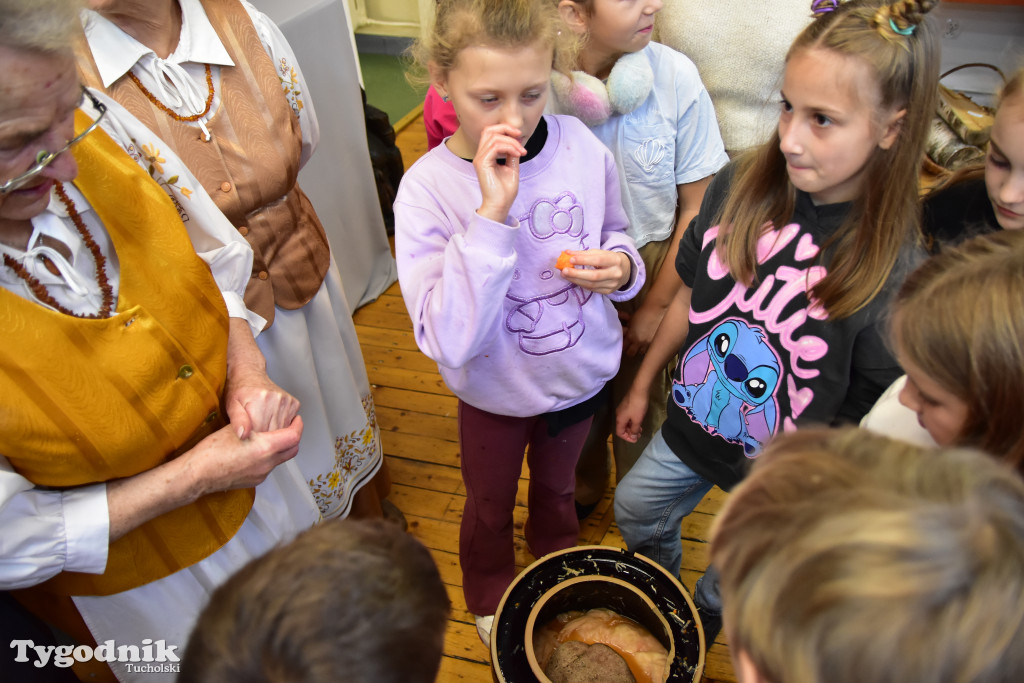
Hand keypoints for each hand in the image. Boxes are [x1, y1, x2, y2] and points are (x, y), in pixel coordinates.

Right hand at [185, 417, 303, 495]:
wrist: (197, 474)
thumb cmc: (212, 450)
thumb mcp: (235, 428)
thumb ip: (254, 423)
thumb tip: (265, 418)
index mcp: (265, 448)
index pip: (294, 436)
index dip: (297, 425)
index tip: (295, 419)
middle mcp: (267, 464)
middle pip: (292, 450)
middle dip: (293, 437)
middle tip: (288, 427)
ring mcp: (261, 474)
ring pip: (279, 459)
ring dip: (279, 448)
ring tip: (270, 437)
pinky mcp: (254, 481)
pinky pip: (268, 467)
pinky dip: (268, 458)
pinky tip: (256, 451)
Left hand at [224, 364, 299, 437]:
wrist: (250, 373)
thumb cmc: (238, 391)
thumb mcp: (231, 406)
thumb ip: (237, 421)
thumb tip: (243, 435)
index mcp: (258, 401)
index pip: (261, 434)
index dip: (254, 439)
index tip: (248, 437)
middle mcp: (275, 400)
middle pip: (274, 433)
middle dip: (264, 437)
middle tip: (254, 431)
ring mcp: (286, 401)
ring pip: (283, 430)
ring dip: (273, 432)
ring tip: (262, 425)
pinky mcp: (294, 403)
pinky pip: (290, 423)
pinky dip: (281, 425)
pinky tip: (271, 419)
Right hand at [474, 123, 525, 222]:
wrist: (500, 205)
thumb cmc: (505, 191)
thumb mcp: (512, 167)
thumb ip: (512, 153)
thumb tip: (516, 141)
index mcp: (486, 155)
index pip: (490, 133)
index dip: (505, 130)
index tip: (520, 137)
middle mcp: (480, 155)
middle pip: (489, 130)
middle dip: (506, 129)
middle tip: (520, 136)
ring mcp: (479, 159)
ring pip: (494, 137)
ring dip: (511, 142)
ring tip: (521, 152)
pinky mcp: (482, 163)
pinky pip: (495, 147)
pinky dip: (509, 148)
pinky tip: (517, 155)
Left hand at [559, 249, 631, 294]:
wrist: (625, 271)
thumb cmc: (609, 259)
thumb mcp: (600, 253)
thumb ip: (584, 253)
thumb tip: (567, 253)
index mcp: (615, 260)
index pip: (598, 260)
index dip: (584, 260)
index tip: (571, 259)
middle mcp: (616, 273)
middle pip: (594, 276)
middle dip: (577, 274)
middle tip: (564, 271)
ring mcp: (613, 284)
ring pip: (592, 284)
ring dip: (576, 280)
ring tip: (565, 275)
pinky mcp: (608, 291)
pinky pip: (592, 289)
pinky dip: (581, 284)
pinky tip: (574, 280)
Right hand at [616, 389, 647, 442]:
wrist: (639, 390)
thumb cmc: (638, 406)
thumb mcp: (637, 420)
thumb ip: (634, 430)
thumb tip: (632, 437)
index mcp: (619, 419)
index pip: (619, 433)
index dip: (627, 438)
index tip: (636, 439)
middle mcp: (618, 415)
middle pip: (622, 428)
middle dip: (630, 433)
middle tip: (639, 435)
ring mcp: (622, 409)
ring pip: (625, 422)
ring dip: (631, 427)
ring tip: (640, 429)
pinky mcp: (626, 405)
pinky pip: (627, 416)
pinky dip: (632, 421)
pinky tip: (638, 420)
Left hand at [621, 302, 666, 356]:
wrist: (655, 309)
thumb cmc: (642, 313)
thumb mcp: (631, 321)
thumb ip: (627, 329)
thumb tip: (625, 333)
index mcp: (631, 336)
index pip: (623, 348)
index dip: (623, 347)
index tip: (624, 345)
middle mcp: (638, 342)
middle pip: (631, 353)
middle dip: (630, 350)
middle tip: (631, 346)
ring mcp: (648, 343)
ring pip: (641, 353)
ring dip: (639, 349)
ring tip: (640, 345)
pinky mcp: (656, 342)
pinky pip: (649, 349)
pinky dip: (647, 347)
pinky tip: (647, 343)